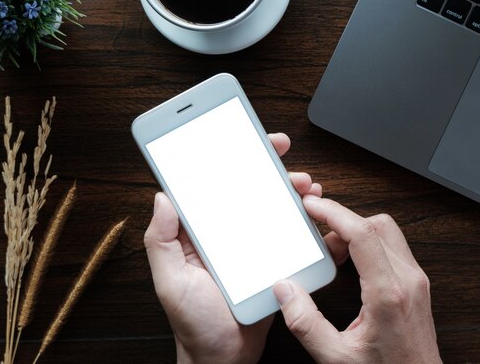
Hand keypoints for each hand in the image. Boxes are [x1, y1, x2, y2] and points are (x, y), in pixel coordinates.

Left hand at [144, 133, 322, 363]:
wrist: (225, 358)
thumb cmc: (194, 323)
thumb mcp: (170, 282)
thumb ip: (161, 241)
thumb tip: (162, 197)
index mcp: (201, 231)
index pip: (213, 184)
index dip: (227, 157)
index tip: (242, 137)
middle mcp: (227, 232)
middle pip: (248, 188)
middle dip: (267, 166)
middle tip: (283, 153)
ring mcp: (253, 245)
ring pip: (274, 207)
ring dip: (291, 191)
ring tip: (306, 187)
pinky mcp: (274, 260)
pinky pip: (292, 235)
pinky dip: (308, 223)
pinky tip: (319, 216)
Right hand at [273, 196, 441, 363]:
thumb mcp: (336, 357)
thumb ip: (305, 323)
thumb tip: (285, 291)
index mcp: (388, 293)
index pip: (362, 233)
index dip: (333, 213)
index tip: (312, 206)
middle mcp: (408, 279)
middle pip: (376, 224)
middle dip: (343, 222)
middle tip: (318, 238)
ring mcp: (416, 279)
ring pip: (387, 231)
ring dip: (357, 233)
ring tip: (333, 255)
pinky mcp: (417, 283)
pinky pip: (392, 246)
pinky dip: (369, 245)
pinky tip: (351, 265)